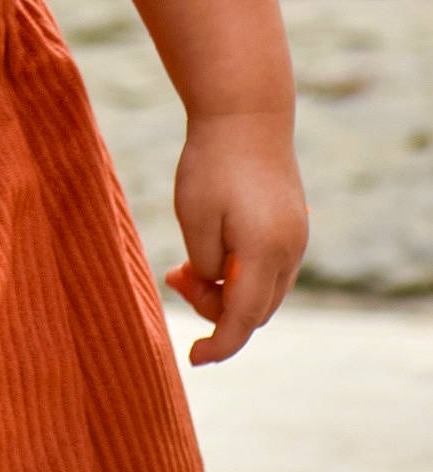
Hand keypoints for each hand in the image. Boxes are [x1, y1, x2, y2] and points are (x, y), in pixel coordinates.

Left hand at [165, 112, 308, 365]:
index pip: (243, 320)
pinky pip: (268, 268)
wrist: (246, 113)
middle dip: (214, 308)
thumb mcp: (194, 216)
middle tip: (175, 275)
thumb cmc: (212, 162)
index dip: (219, 345)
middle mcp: (290, 251)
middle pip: (255, 309)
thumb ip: (205, 265)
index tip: (193, 359)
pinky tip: (211, 250)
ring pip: (263, 290)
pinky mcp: (292, 225)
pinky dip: (240, 272)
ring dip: (226, 290)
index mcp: (265, 253)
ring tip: (183, 264)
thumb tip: (215, 288)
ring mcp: (296, 238)